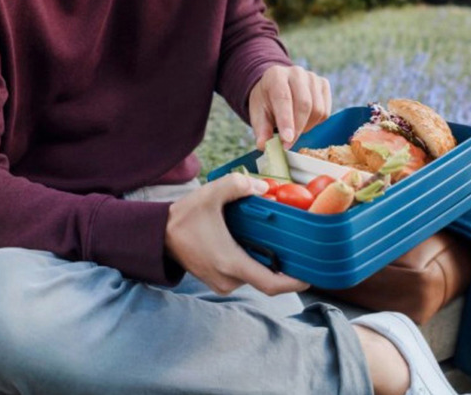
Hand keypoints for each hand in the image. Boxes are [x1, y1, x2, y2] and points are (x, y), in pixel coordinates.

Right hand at [164, 173, 308, 294]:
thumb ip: (238, 185)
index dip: (295, 282)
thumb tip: (264, 188)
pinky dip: (255, 260)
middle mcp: (229, 279)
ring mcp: (223, 283)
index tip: (311, 274)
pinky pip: (245, 274)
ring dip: (267, 259)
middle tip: (299, 244)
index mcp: (231, 263)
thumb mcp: (211, 193)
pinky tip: (258, 241)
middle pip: (267, 278)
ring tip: (278, 238)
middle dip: (284, 263)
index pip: (271, 284)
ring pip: (256, 274)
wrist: (159, 234)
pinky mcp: (219, 280)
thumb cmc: (185, 217)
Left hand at [249, 64, 331, 149]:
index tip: (287, 139)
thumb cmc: (267, 101)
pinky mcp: (324, 84)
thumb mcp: (258, 113)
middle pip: (304, 104)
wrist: (277, 86)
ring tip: (294, 129)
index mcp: (276, 75)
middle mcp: (296, 72)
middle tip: (288, 144)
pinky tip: (303, 121)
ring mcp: (312, 77)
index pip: (283, 98)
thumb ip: (261, 129)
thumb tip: (263, 145)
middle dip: (297, 128)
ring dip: (306, 127)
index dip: (286, 120)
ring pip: (317, 109)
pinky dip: (315, 123)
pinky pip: (325, 111)